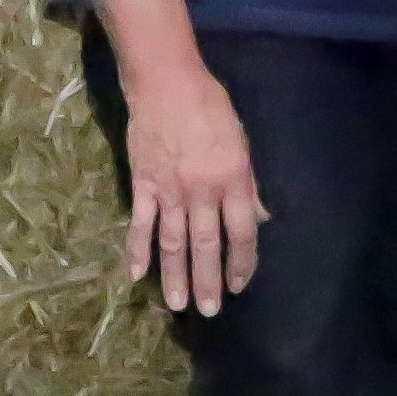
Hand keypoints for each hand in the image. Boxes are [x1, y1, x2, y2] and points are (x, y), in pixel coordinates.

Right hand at [117, 56, 263, 315]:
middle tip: (209, 311)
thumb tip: (260, 218)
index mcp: (232, 179)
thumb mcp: (241, 142)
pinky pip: (140, 224)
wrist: (165, 83)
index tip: (239, 285)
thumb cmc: (210, 108)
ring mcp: (169, 190)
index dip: (242, 262)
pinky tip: (136, 275)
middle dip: (209, 280)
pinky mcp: (143, 185)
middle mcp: (202, 191)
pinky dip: (137, 250)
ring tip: (178, 304)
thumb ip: (249, 184)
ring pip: (173, 242)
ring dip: (175, 275)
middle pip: (207, 245)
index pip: (242, 232)